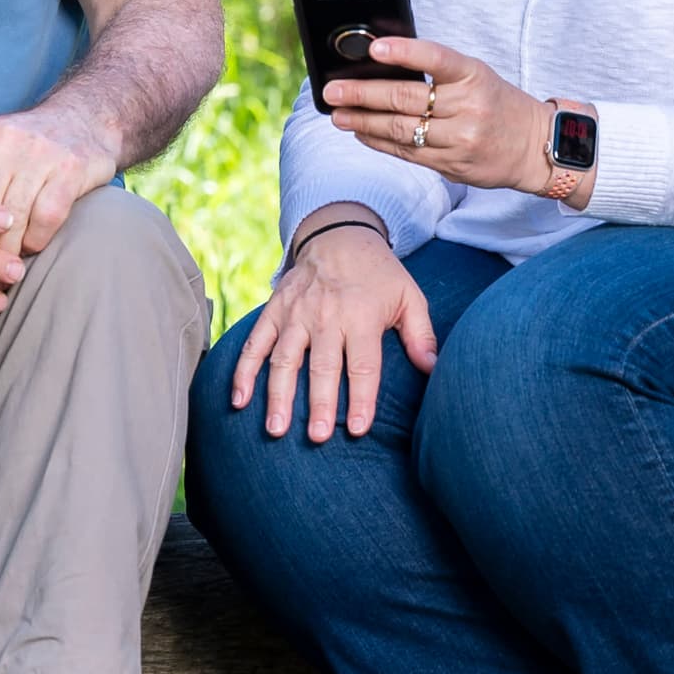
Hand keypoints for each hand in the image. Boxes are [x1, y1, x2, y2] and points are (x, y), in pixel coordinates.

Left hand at [0, 102, 121, 254]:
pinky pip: (47, 216)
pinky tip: (31, 249)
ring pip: (13, 217)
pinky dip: (36, 240)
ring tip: (0, 277)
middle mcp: (5, 141)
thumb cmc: (24, 146)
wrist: (83, 116)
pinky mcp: (71, 167)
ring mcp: (40, 153)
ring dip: (6, 253)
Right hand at [226, 213, 438, 440]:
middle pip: (322, 367)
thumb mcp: (409, 297)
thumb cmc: (379, 275)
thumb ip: (421, 334)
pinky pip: (255, 343)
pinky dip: (244, 371)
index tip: (359, 430)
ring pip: (284, 360)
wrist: (339, 235)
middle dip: (320, 404)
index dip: (361, 398)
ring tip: (276, 429)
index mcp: (361, 316)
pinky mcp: (274, 311)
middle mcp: (326, 316)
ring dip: (278, 396)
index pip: (362, 365)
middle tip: (318, 437)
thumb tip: (434, 369)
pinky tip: (239, 400)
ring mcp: (295, 314)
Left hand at [320, 35, 551, 194]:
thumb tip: (383, 66)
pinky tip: (362, 132)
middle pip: (406, 99)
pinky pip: (408, 153)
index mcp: (474, 75)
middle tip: (332, 91)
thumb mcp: (477, 76)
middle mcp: (468, 107)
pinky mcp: (453, 165)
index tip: (375, 48)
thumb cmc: (498, 103)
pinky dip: (380, 142)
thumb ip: (438, 73)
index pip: (436, 58)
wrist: (536, 145)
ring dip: (363, 121)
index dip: (404, 52)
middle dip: (362, 95)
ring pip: (402, 130)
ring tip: (338, 115)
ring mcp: (460, 139)